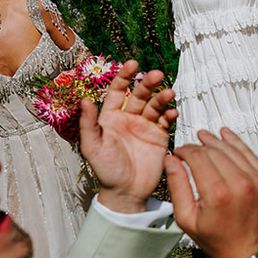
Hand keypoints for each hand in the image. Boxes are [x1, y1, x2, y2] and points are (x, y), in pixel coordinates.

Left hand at [79, 61, 176, 212]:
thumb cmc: (105, 171)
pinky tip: (172, 112)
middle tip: (156, 75)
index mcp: (111, 117)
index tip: (132, 64)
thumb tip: (84, 101)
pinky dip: (170, 114)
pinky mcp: (159, 136)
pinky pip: (165, 121)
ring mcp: (145, 126)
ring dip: (162, 97)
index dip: (124, 76)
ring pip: (154, 105)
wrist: (126, 193)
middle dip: (148, 83)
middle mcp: (129, 118)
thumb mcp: (92, 147)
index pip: (117, 91)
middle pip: (139, 94)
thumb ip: (89, 124)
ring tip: (169, 93)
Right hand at [166, 128, 257, 257]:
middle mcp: (239, 183)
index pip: (197, 157)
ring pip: (232, 149)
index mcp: (217, 193)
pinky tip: (226, 135)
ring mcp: (256, 179)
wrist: (250, 253)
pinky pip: (249, 154)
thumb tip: (170, 160)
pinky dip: (236, 143)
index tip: (178, 153)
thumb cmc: (216, 240)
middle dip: (198, 145)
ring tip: (205, 136)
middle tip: (189, 148)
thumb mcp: (187, 219)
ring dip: (216, 140)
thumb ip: (177, 186)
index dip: (184, 150)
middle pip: (214, 150)